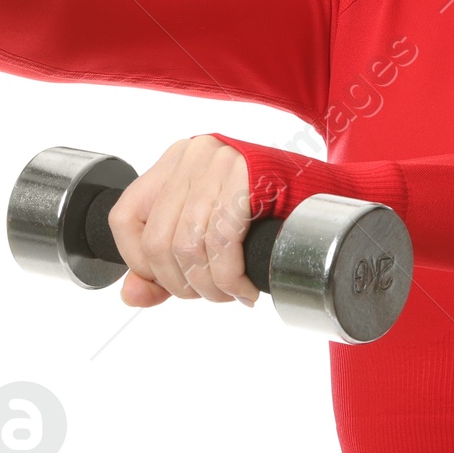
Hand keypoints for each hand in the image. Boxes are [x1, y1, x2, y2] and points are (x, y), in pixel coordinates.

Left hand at [107, 136, 258, 309]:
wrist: (328, 193)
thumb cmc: (270, 211)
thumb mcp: (208, 228)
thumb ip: (163, 263)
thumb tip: (131, 295)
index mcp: (174, 162)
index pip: (124, 218)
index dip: (139, 263)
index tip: (169, 282)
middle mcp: (192, 157)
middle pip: (158, 240)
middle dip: (181, 284)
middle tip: (208, 294)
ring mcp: (219, 163)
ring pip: (189, 246)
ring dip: (209, 287)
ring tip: (230, 294)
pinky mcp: (246, 178)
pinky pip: (222, 243)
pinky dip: (231, 278)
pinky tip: (245, 289)